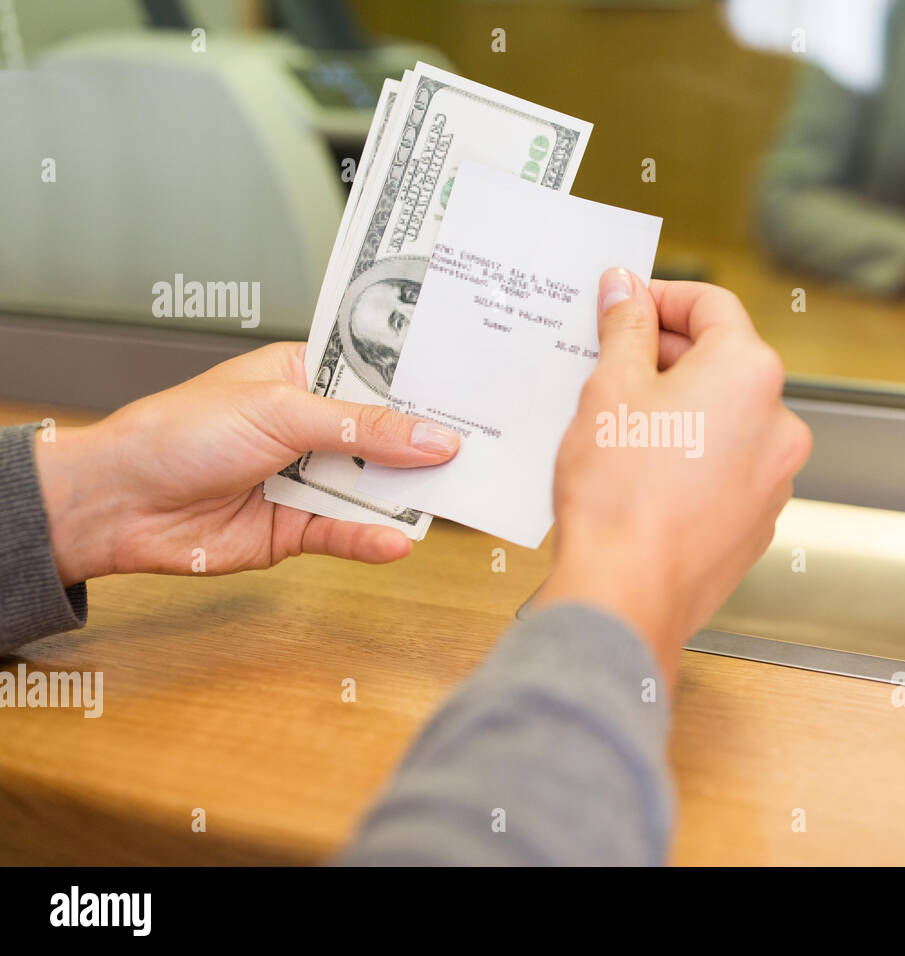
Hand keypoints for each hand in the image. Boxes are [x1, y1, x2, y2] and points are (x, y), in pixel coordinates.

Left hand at [34, 342, 459, 584]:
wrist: (118, 503)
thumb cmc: (179, 434)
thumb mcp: (281, 413)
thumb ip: (361, 428)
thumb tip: (433, 438)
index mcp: (303, 378)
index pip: (376, 378)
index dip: (422, 387)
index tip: (472, 393)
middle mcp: (310, 428)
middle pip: (385, 437)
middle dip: (427, 446)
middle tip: (482, 450)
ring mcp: (306, 479)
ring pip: (372, 488)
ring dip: (407, 496)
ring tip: (453, 497)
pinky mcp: (296, 529)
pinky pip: (346, 533)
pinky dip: (371, 538)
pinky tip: (397, 540)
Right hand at [534, 270, 811, 684]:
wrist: (628, 593)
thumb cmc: (619, 495)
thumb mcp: (610, 389)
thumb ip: (626, 328)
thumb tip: (626, 291)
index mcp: (749, 373)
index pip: (712, 305)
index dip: (663, 296)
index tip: (628, 305)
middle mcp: (778, 422)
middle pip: (724, 362)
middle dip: (668, 356)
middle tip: (612, 362)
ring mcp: (774, 477)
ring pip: (726, 419)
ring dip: (682, 409)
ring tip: (622, 426)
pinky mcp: (759, 521)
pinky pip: (728, 467)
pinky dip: (694, 457)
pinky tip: (645, 472)